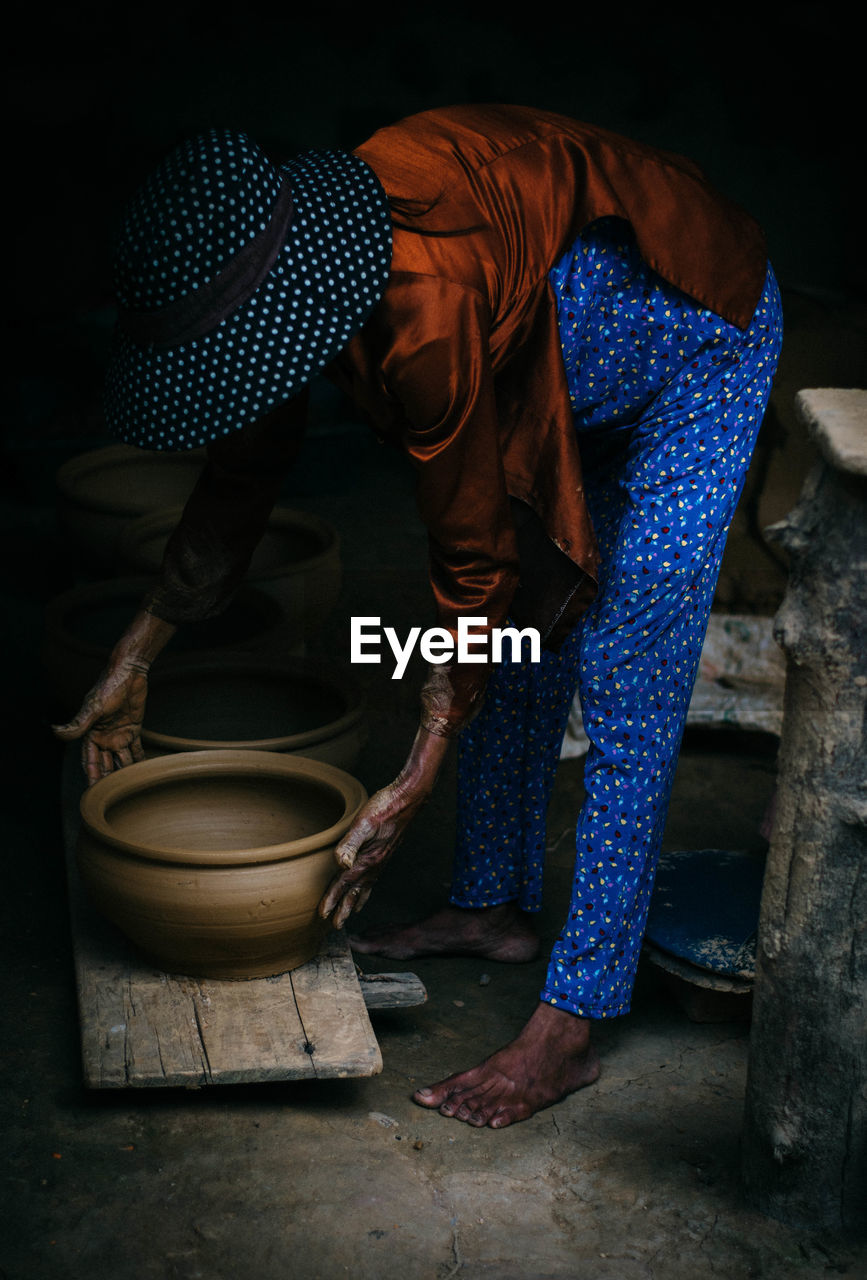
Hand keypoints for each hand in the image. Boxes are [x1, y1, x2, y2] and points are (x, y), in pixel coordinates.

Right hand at [52, 661, 149, 785]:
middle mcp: (104, 737)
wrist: (130, 673)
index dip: (92, 777)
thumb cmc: (109, 687)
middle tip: (113, 798)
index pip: (91, 761)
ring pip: (121, 760)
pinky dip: (139, 760)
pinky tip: (144, 773)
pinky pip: (136, 750)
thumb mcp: (94, 707)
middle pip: (106, 764)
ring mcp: (118, 735)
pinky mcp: (133, 730)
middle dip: (108, 780)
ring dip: (125, 773)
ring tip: (131, 789)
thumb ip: (78, 724)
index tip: (93, 793)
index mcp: (91, 734)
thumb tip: (56, 733)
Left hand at [319, 726, 450, 928]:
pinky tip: (367, 884)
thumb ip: (351, 844)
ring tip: (351, 912)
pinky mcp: (385, 852)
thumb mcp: (364, 823)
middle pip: (355, 892)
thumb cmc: (385, 807)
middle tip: (335, 926)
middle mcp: (375, 864)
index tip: (322, 915)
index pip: (344, 884)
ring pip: (365, 887)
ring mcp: (381, 860)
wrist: (409, 798)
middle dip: (344, 909)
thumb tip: (340, 865)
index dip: (331, 899)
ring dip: (356, 901)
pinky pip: (373, 877)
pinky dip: (367, 887)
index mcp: (367, 860)